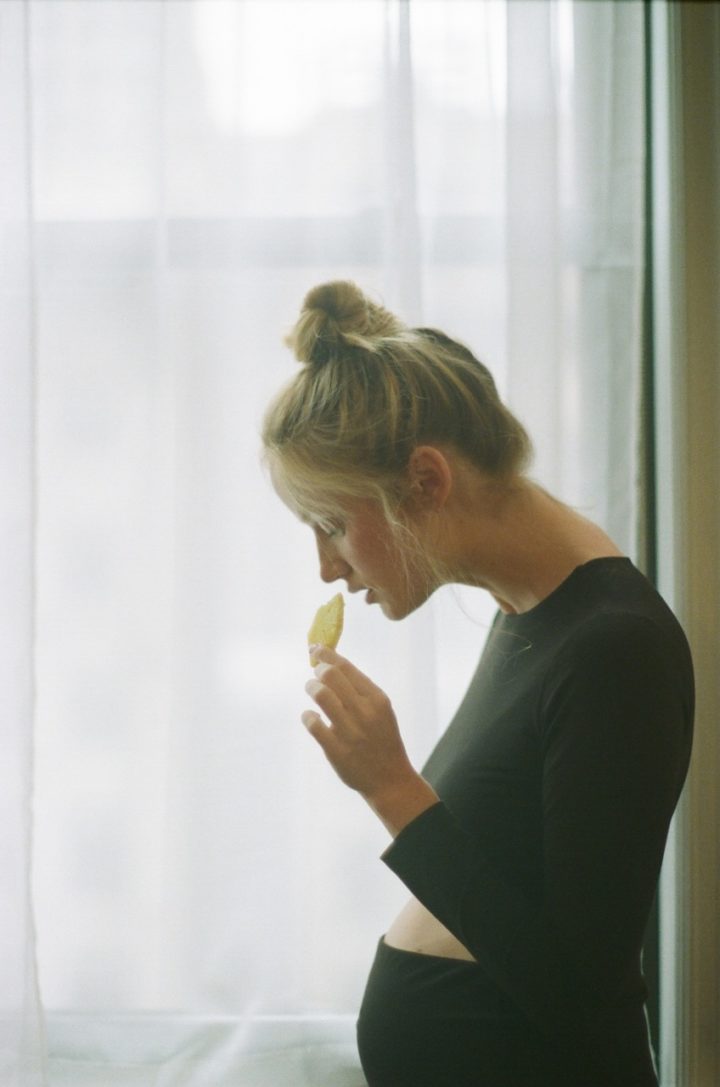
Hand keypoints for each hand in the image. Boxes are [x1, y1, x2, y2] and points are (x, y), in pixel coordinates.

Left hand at [303, 647, 438, 834]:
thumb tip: (331, 663)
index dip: (327, 654)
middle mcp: (365, 712)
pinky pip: (312, 723)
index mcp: (377, 699)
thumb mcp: (380, 710)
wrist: (390, 780)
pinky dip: (308, 716)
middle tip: (315, 672)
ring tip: (312, 689)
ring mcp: (350, 731)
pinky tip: (311, 717)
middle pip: (331, 675)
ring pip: (321, 694)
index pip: (346, 667)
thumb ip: (359, 689)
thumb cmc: (382, 739)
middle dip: (318, 668)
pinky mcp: (336, 749)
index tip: (315, 648)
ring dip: (311, 687)